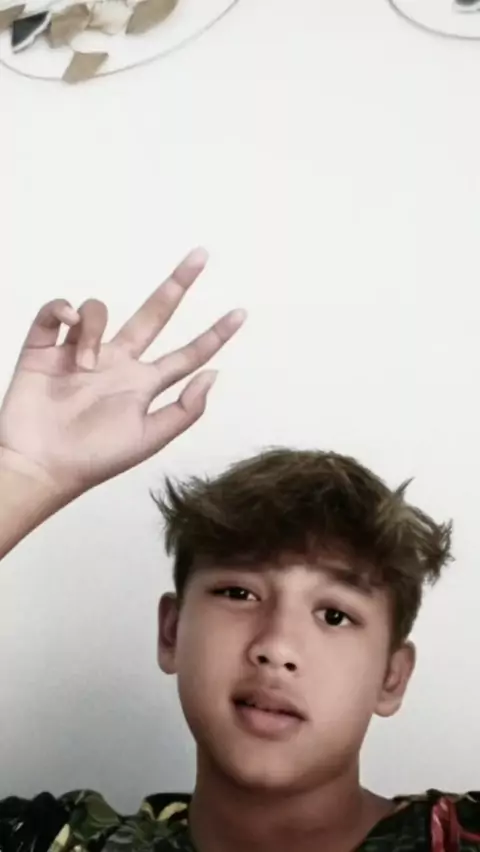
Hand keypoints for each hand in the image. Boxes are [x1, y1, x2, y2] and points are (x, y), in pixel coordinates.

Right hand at [0, 249, 245, 498]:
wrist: (40, 466)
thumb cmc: (93, 459)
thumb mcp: (149, 440)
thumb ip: (185, 410)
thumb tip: (214, 373)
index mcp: (142, 384)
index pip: (186, 354)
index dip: (214, 335)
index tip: (241, 314)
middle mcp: (116, 363)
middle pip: (153, 315)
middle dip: (177, 285)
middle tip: (201, 256)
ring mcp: (81, 353)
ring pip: (99, 311)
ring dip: (96, 330)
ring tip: (84, 365)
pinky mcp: (44, 349)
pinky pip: (55, 312)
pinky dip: (62, 309)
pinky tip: (68, 324)